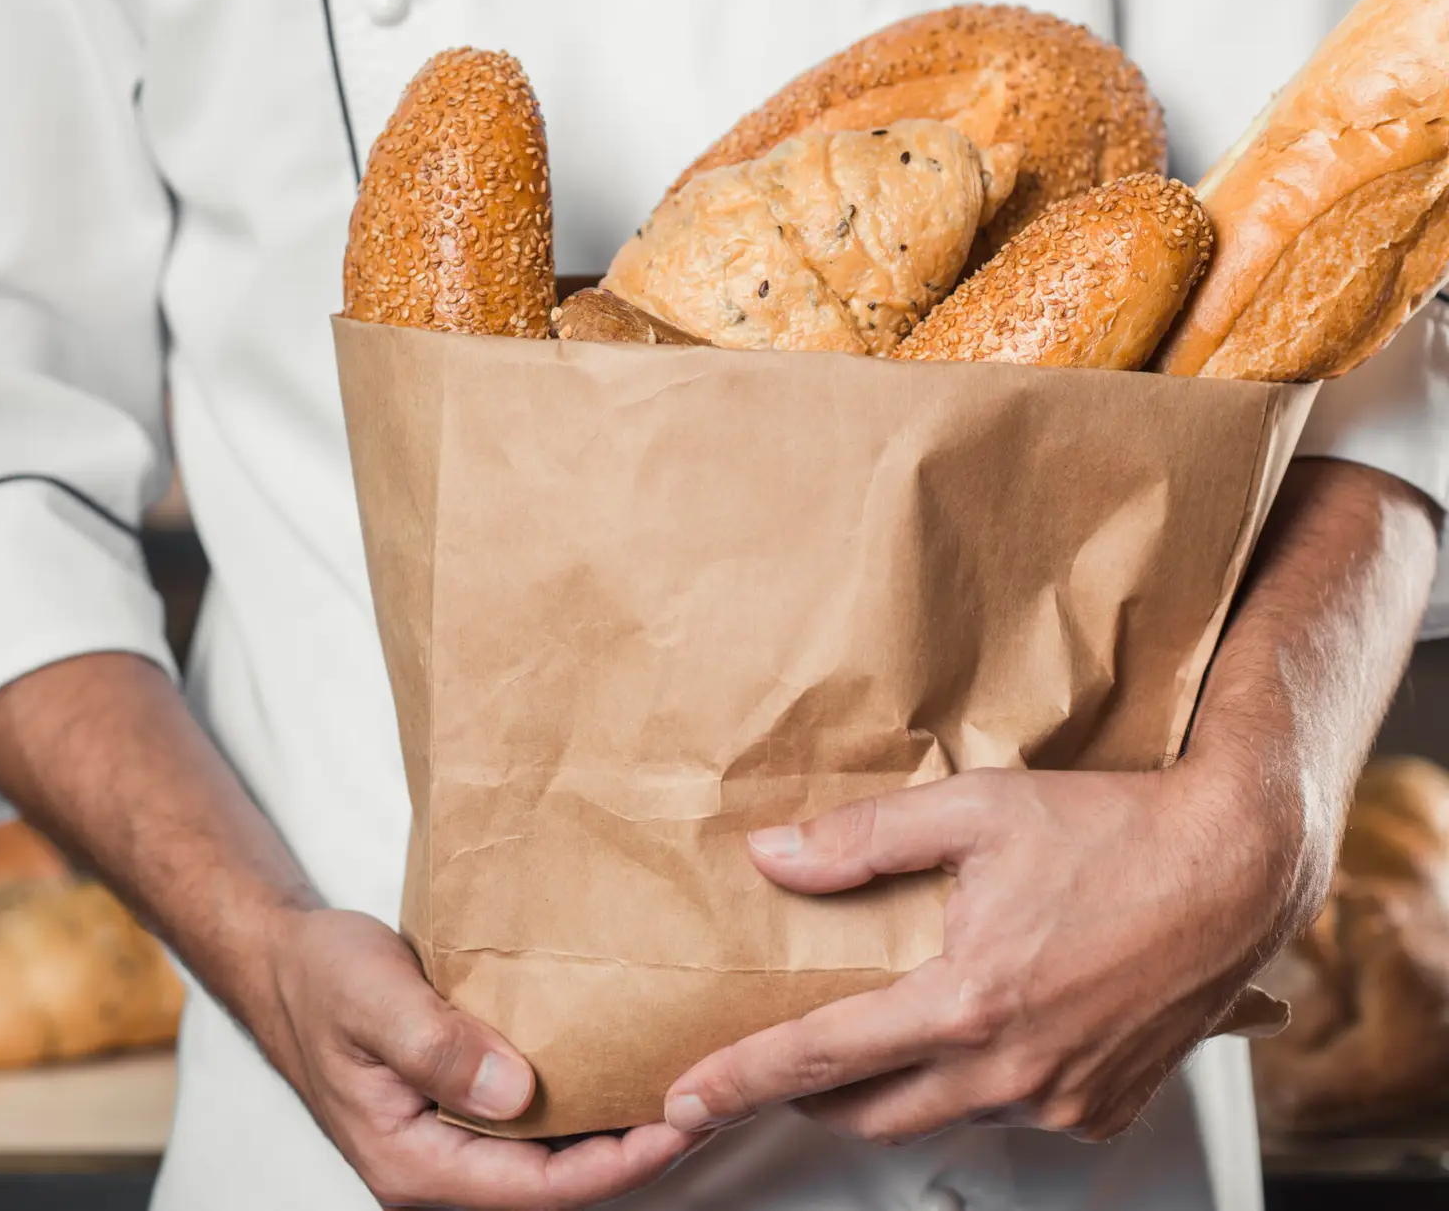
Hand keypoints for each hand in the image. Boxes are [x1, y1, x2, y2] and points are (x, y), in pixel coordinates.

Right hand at [264, 908, 698, 1208]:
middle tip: (713, 1099)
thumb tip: (514, 1092)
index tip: (682, 1122)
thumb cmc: (319, 979)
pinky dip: (591, 1098)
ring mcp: (456, 1142)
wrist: (286, 961)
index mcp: (414, 1163)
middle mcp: (441, 1167)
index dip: (619, 1163)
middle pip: (561, 1182)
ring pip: (557, 1155)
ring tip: (690, 1082)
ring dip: (621, 1126)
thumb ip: (436, 1047)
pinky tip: (630, 1062)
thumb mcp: (370, 999)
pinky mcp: (468, 1109)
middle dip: (639, 1150)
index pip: (540, 1189)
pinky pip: (542, 1121)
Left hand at [663, 754, 1297, 1143]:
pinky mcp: (1104, 1109)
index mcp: (968, 1002)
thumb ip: (862, 841)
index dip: (741, 1080)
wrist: (1240, 864)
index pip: (820, 1057)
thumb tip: (773, 858)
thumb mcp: (973, 809)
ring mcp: (1064, 1099)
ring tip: (886, 1027)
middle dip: (809, 1095)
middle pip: (869, 1112)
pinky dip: (980, 1081)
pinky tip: (988, 1028)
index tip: (684, 1102)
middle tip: (776, 1059)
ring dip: (899, 1085)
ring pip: (941, 1115)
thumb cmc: (1117, 830)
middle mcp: (1013, 1068)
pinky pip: (1014, 1112)